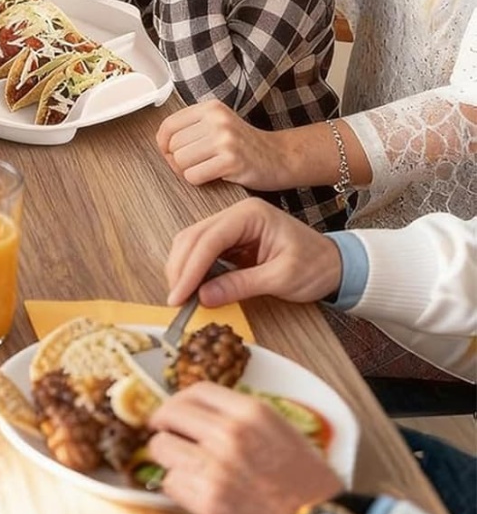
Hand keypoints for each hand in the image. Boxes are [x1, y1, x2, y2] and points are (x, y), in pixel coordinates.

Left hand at [146, 383, 342, 513]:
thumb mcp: (284, 435)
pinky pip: (170, 482)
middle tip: (164, 435)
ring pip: (162, 446)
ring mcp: (215, 466)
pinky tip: (191, 492)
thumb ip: (245, 419)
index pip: (197, 390)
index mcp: (252, 413)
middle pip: (171, 413)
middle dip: (164, 425)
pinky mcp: (207, 500)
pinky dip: (176, 487)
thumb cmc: (310, 490)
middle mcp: (229, 433)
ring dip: (167, 458)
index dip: (181, 400)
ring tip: (179, 467)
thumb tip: (208, 415)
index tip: (176, 411)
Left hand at [156, 99, 292, 189]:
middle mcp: (217, 120)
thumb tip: (161, 142)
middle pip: (174, 146)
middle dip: (177, 161)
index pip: (169, 125)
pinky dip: (199, 180)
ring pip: (181, 161)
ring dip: (188, 171)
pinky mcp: (231, 161)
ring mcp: (225, 139)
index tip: (169, 152)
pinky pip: (194, 175)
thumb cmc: (244, 145)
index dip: (163, 143)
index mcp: (210, 108)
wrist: (280, 158)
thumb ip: (192, 127)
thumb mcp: (219, 124)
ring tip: (205, 170)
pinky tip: (214, 177)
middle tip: (194, 166)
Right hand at [164, 198, 342, 309]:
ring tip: (181, 295)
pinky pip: (204, 251)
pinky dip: (194, 269)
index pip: (209, 239)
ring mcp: (231, 225)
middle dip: (181, 268)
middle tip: (175, 299)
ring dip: (183, 268)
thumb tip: (203, 297)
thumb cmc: (316, 266)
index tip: (179, 295)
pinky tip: (193, 286)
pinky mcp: (231, 239)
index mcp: (249, 215)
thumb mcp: (281, 279)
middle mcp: (235, 214)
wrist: (338, 264)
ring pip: (193, 242)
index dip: (190, 268)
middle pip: (193, 237)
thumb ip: (240, 285)